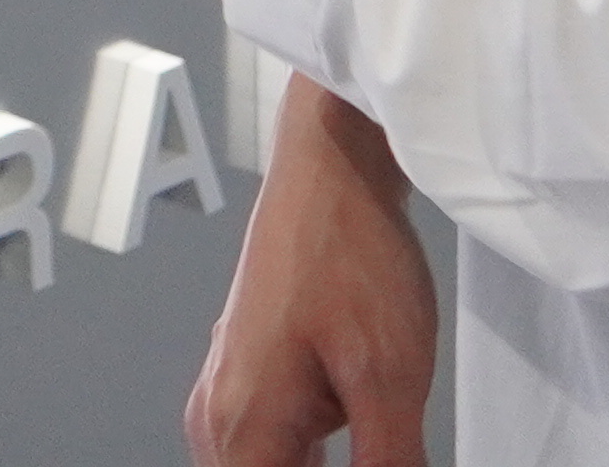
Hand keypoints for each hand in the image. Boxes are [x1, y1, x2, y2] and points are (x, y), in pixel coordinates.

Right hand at [187, 78, 435, 465]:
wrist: (333, 170)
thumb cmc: (349, 251)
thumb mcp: (390, 378)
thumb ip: (389, 464)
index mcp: (241, 424)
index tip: (379, 462)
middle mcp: (218, 412)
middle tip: (384, 453)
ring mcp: (226, 389)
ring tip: (379, 441)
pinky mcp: (246, 371)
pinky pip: (268, 445)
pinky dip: (306, 458)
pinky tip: (357, 446)